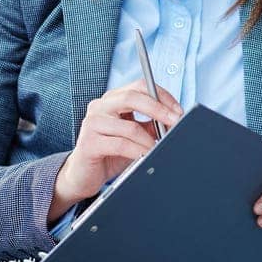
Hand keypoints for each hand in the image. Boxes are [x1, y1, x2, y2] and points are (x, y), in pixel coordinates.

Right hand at [49, 80, 183, 223]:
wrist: (82, 175)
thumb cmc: (110, 153)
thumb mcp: (136, 136)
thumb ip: (152, 126)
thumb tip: (174, 121)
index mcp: (113, 99)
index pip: (140, 86)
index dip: (162, 96)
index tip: (178, 110)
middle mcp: (100, 106)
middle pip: (132, 97)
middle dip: (159, 109)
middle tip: (175, 122)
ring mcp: (92, 123)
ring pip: (129, 126)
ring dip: (150, 139)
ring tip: (161, 147)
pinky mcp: (89, 143)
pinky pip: (120, 144)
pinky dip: (138, 151)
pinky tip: (145, 155)